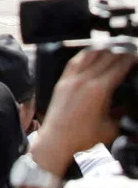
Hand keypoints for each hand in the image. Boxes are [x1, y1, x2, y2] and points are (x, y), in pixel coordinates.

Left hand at [31, 46, 133, 175]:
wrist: (57, 138)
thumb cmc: (83, 136)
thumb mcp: (111, 128)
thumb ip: (121, 114)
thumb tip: (127, 106)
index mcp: (99, 90)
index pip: (117, 68)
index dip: (129, 60)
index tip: (136, 56)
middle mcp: (84, 79)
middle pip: (105, 58)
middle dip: (119, 53)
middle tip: (128, 52)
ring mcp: (71, 78)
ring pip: (88, 55)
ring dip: (102, 50)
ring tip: (113, 49)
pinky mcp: (62, 80)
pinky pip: (75, 60)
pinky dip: (85, 54)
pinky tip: (90, 53)